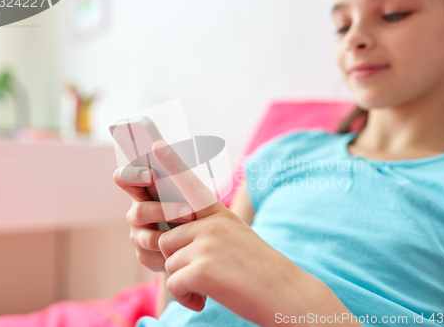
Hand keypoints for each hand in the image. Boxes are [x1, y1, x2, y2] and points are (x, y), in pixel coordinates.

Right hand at [113, 165, 194, 272]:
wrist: (201, 239)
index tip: (150, 175)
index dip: (133, 175)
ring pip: (148, 238)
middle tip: (189, 212)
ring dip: (171, 237)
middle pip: (140, 211)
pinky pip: (154, 258)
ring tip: (193, 236)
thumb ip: (182, 179)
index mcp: (143, 190)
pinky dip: (172, 256)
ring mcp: (138, 235)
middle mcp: (136, 212)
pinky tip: (188, 254)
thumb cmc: (195, 207)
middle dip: (165, 211)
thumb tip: (180, 161)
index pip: (124, 178)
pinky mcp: (144, 256)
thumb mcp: (190, 191)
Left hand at [148, 140, 308, 324]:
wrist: (288, 296)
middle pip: (167, 240)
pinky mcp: (202, 268)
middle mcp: (212, 224)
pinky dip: (186, 297)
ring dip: (184, 281)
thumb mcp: (237, 240)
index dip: (171, 164)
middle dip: (178, 262)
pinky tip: (205, 299)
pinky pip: (173, 284)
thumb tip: (172, 241)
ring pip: (169, 263)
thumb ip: (208, 232)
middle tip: (206, 275)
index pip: (190, 186)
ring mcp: (207, 244)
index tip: (155, 144)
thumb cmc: (262, 273)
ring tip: (211, 287)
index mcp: (221, 216)